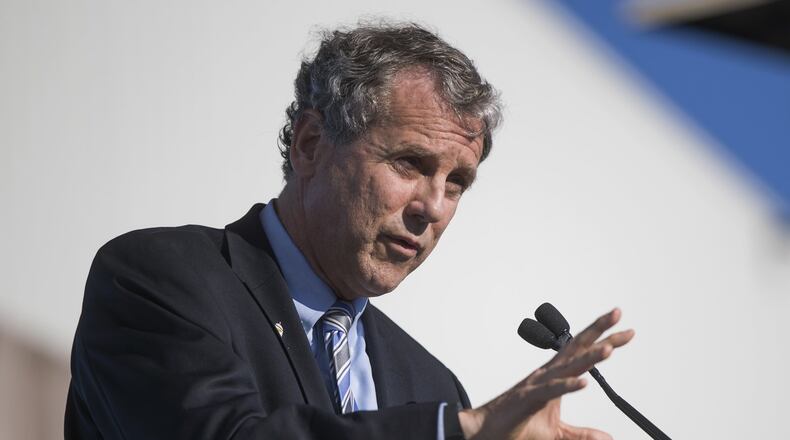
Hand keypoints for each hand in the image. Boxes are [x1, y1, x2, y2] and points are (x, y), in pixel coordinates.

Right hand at [458, 308, 634, 439]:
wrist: (486, 429)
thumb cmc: (517, 423)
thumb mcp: (556, 432)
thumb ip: (581, 435)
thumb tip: (606, 438)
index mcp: (555, 376)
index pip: (585, 354)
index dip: (606, 341)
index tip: (627, 331)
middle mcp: (548, 374)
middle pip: (578, 347)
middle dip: (599, 331)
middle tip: (618, 314)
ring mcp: (538, 384)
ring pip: (568, 366)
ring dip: (589, 357)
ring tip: (609, 349)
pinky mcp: (529, 399)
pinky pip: (551, 390)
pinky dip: (567, 385)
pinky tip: (583, 382)